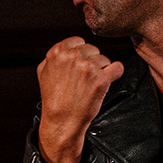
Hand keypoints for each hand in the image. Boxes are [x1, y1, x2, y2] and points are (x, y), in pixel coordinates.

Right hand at [36, 37, 122, 162]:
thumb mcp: (44, 72)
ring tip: (89, 85)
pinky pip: (117, 68)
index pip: (79, 42)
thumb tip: (67, 47)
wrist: (61, 121)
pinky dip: (114, 75)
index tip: (78, 67)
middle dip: (91, 63)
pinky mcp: (101, 79)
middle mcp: (73, 56)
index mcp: (58, 51)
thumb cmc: (53, 99)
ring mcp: (88, 67)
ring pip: (104, 59)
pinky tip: (105, 83)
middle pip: (93, 49)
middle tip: (83, 79)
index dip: (81, 55)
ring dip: (101, 71)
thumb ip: (55, 56)